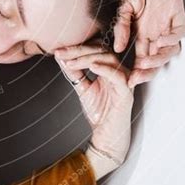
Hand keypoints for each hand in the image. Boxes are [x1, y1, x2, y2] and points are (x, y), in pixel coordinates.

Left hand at [55, 43, 133, 161]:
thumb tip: (61, 57)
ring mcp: (124, 81)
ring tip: (71, 61)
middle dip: (79, 50)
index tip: (58, 51)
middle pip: (101, 51)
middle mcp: (118, 71)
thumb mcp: (83, 88)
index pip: (94, 50)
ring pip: (109, 60)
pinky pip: (118, 76)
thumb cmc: (99, 113)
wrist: (107, 136)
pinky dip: (105, 69)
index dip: (76, 48)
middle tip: (61, 53)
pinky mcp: (126, 92)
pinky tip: (92, 66)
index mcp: (109, 68)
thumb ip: (75, 72)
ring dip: (88, 58)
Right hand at [113, 0, 184, 88]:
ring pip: (170, 49)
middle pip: (156, 57)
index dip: (133, 68)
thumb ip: (121, 26)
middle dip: (146, 70)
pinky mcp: (176, 11)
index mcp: (140, 27)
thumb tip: (116, 47)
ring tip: (145, 62)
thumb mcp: (122, 4)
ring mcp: (167, 20)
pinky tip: (160, 42)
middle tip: (135, 78)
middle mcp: (155, 27)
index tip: (124, 79)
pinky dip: (171, 40)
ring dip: (159, 58)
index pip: (140, 54)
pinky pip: (180, 32)